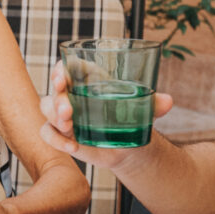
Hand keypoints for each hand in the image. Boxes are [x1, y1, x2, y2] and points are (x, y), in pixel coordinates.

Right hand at [38, 61, 173, 168]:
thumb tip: (168, 101)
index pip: (67, 67)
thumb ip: (154, 103)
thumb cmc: (132, 117)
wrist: (127, 145)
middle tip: (68, 109)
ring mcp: (63, 114)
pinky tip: (73, 146)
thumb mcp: (143, 108)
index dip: (60, 69)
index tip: (62, 77)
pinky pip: (47, 134)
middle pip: (54, 89)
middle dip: (57, 98)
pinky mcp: (61, 133)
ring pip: (46, 109)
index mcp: (87, 79)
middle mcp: (71, 94)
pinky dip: (56, 141)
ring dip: (54, 117)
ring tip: (70, 127)